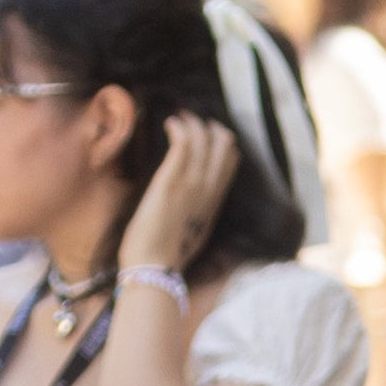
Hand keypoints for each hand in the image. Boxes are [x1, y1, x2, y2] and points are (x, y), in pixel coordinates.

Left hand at [122, 115, 238, 282]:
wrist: (154, 268)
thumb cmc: (164, 257)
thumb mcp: (190, 233)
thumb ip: (194, 215)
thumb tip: (187, 209)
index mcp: (213, 203)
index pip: (230, 162)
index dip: (221, 143)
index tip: (204, 134)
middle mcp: (208, 190)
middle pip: (224, 145)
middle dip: (209, 126)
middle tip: (190, 119)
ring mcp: (192, 184)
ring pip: (205, 139)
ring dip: (191, 122)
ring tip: (178, 117)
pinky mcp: (171, 181)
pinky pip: (184, 144)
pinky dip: (179, 128)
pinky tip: (170, 123)